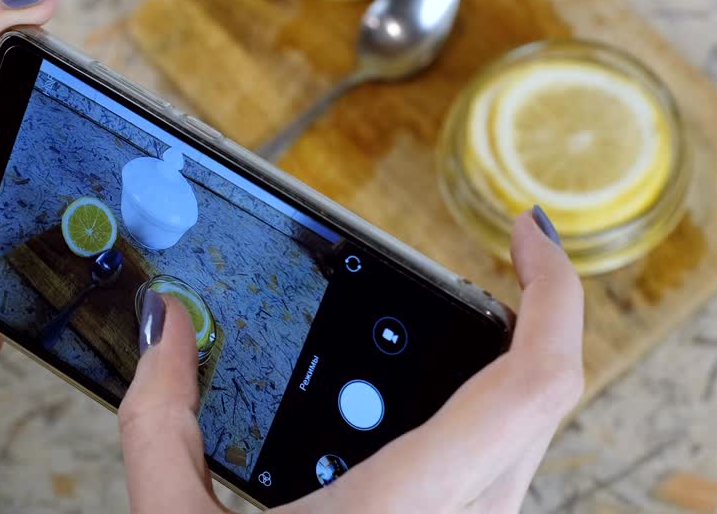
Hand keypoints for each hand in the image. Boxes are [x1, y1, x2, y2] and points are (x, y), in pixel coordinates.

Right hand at [119, 209, 584, 512]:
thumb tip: (166, 327)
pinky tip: (441, 406)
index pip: (537, 382)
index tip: (527, 231)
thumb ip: (160, 422)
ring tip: (474, 321)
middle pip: (545, 396)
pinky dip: (496, 420)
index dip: (555, 291)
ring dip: (515, 369)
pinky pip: (509, 475)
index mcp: (409, 512)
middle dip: (533, 313)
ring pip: (534, 439)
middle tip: (499, 262)